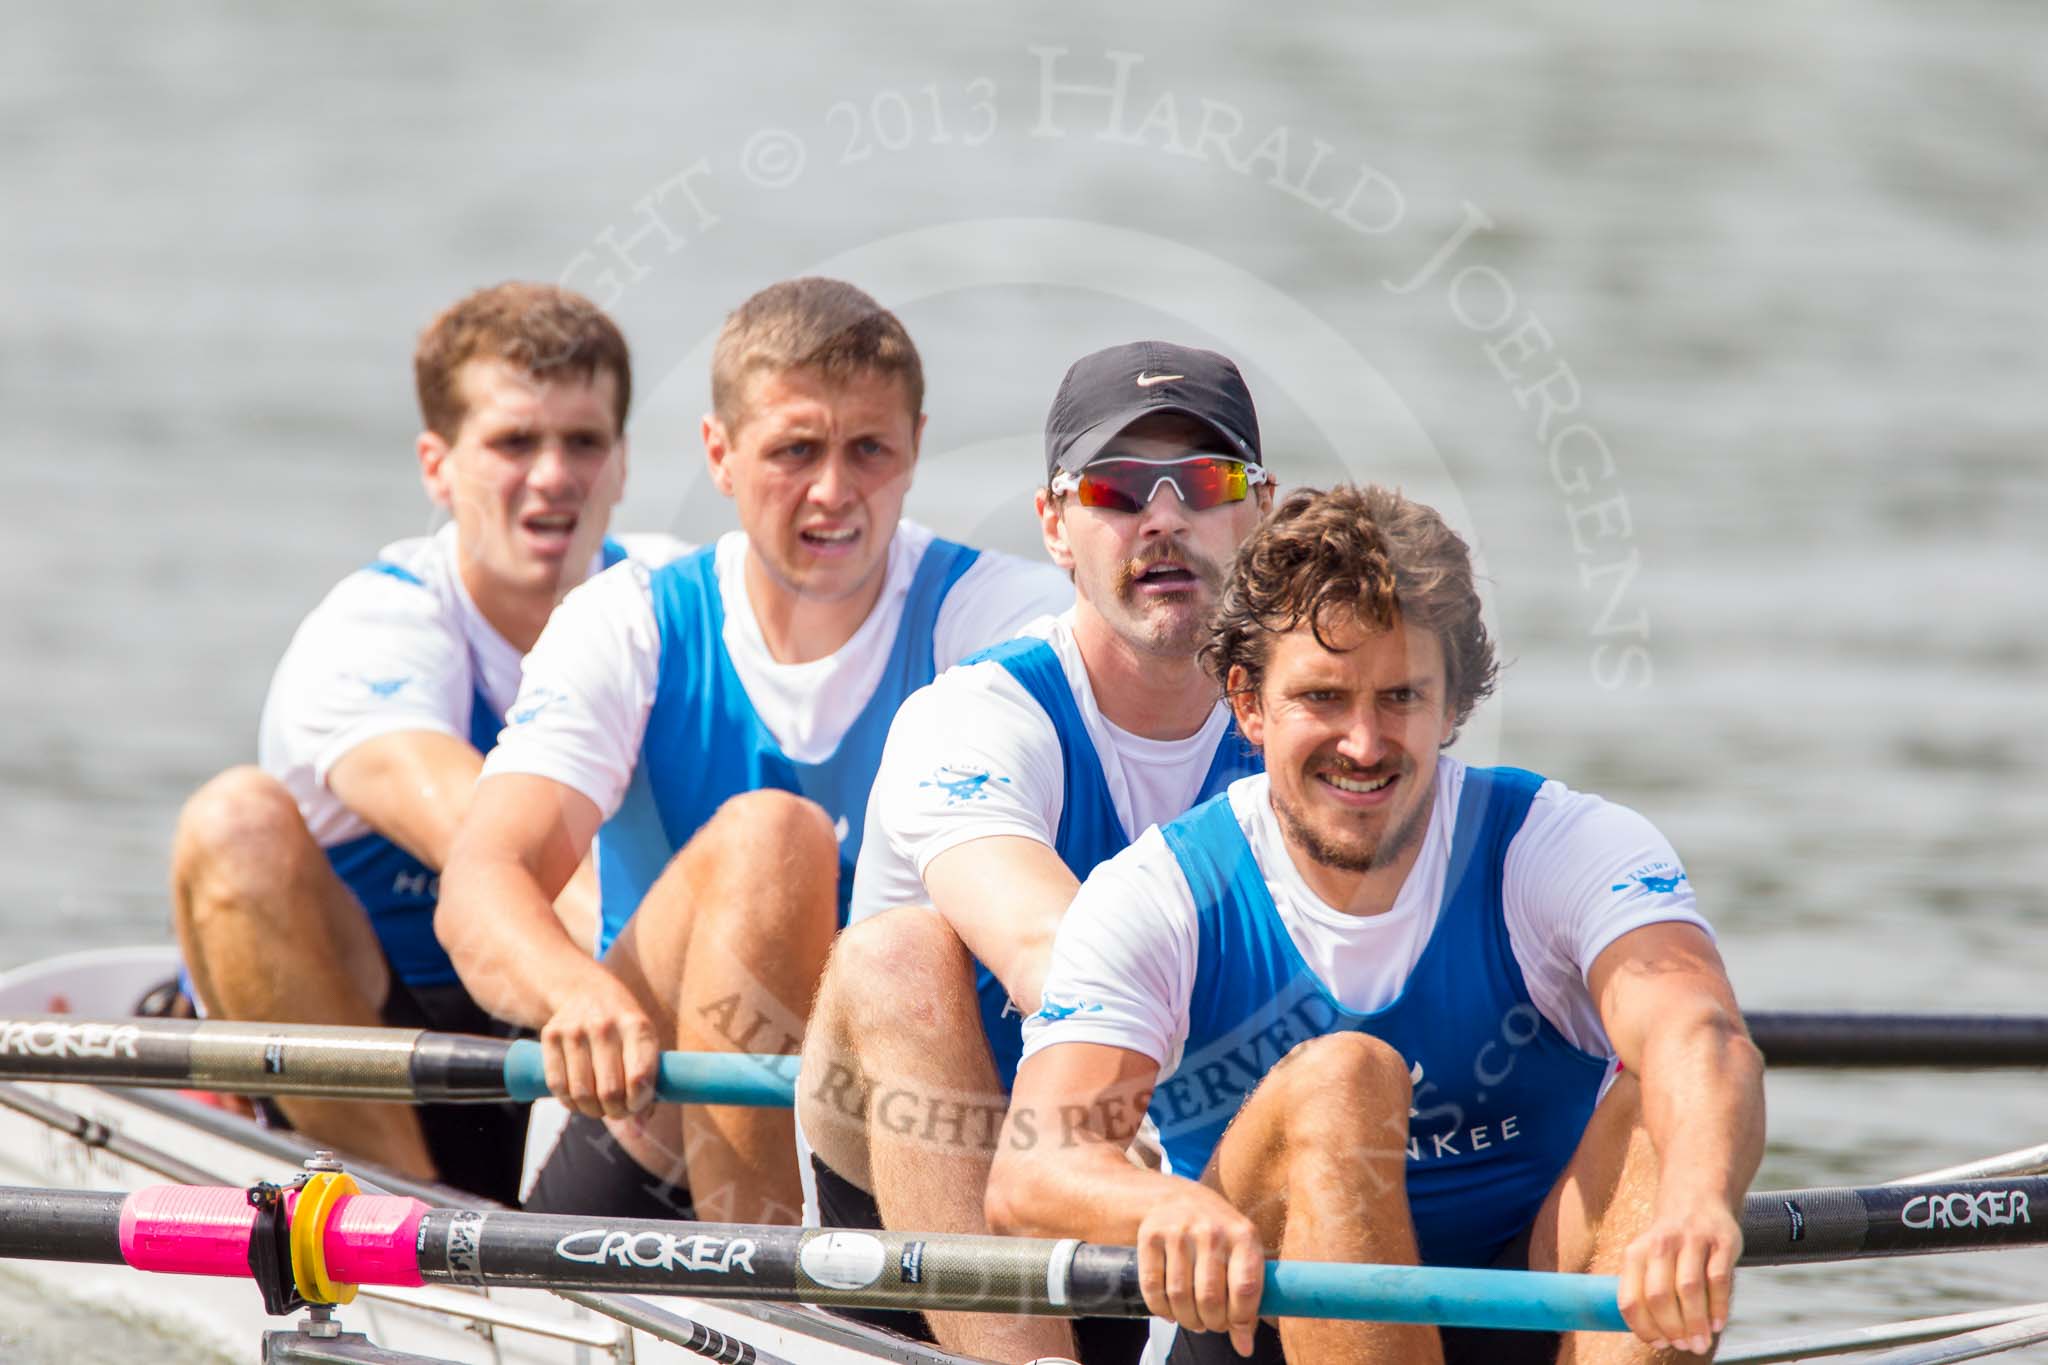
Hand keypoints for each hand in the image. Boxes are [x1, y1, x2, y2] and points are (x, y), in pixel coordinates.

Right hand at [539, 969, 660, 1119]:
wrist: (585, 989)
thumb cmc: (622, 1026)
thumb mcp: (642, 1042)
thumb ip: (647, 1084)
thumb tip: (639, 1131)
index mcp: (637, 1026)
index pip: (640, 1077)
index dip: (638, 1103)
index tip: (636, 1106)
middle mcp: (605, 1025)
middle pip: (609, 1091)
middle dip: (615, 1111)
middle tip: (617, 1111)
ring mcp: (575, 1029)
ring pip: (582, 1093)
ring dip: (591, 1110)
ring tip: (598, 1107)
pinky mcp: (551, 1035)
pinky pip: (557, 1085)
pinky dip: (569, 1102)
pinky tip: (578, 1101)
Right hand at [1135, 1183, 1265, 1356]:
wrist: (1173, 1196)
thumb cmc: (1216, 1234)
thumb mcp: (1240, 1253)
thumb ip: (1247, 1298)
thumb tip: (1244, 1348)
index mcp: (1243, 1234)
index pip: (1245, 1289)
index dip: (1240, 1319)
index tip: (1234, 1327)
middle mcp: (1211, 1230)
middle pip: (1210, 1298)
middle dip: (1211, 1323)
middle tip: (1211, 1325)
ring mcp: (1178, 1231)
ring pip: (1180, 1297)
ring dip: (1187, 1320)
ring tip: (1192, 1320)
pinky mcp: (1150, 1236)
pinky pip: (1153, 1287)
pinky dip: (1160, 1309)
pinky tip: (1169, 1311)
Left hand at [1616, 1196, 1740, 1356]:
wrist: (1696, 1196)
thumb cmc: (1669, 1242)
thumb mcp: (1646, 1257)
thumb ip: (1645, 1290)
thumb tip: (1656, 1337)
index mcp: (1635, 1253)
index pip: (1630, 1299)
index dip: (1643, 1328)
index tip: (1659, 1343)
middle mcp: (1660, 1245)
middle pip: (1659, 1296)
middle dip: (1672, 1328)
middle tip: (1685, 1346)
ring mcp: (1692, 1241)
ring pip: (1689, 1288)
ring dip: (1695, 1322)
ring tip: (1701, 1343)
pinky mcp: (1721, 1241)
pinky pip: (1719, 1279)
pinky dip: (1718, 1306)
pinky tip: (1717, 1324)